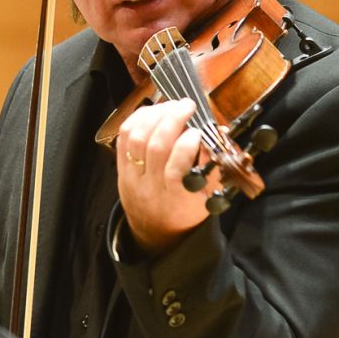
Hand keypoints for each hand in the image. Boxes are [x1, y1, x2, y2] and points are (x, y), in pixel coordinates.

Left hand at [116, 97, 209, 252]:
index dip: (186, 145)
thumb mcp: (208, 196)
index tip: (198, 131)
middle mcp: (150, 187)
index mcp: (176, 198)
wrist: (155, 231)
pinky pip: (123, 138)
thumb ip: (213, 165)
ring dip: (154, 115)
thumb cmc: (186, 210)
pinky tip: (153, 110)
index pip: (175, 169)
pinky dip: (137, 119)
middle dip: (171, 120)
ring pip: (136, 139)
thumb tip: (218, 130)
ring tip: (172, 105)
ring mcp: (132, 177)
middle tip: (187, 106)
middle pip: (154, 147)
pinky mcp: (120, 168)